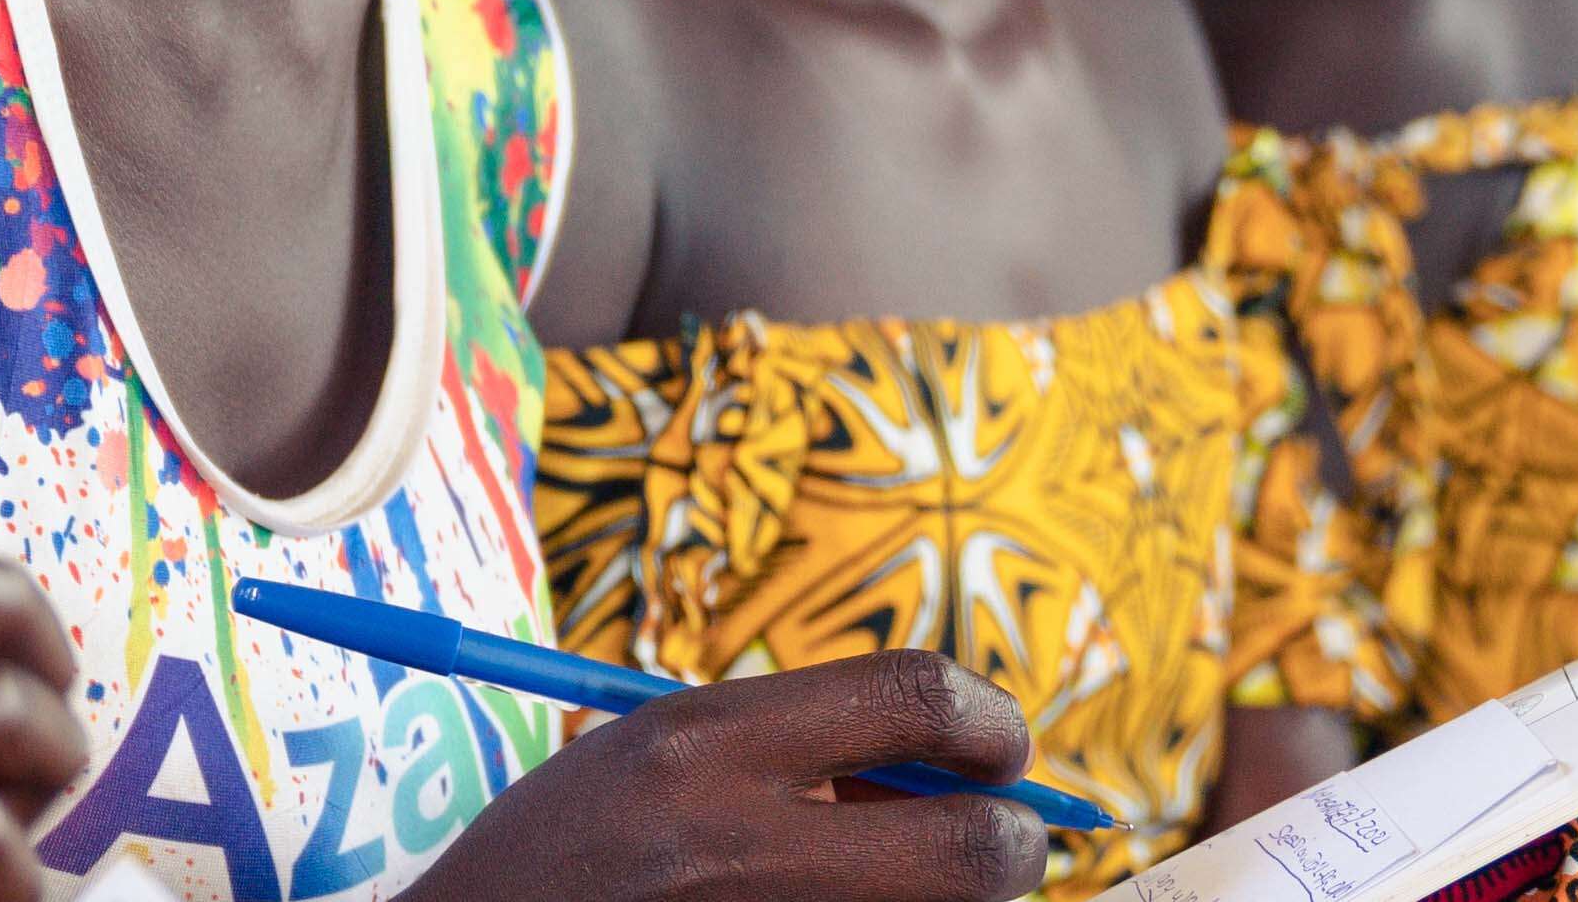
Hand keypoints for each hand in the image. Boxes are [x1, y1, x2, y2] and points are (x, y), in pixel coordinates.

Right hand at [420, 647, 1048, 901]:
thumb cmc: (566, 855)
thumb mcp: (658, 751)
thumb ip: (799, 743)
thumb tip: (963, 765)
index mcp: (702, 746)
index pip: (915, 696)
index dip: (990, 719)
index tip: (999, 746)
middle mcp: (735, 844)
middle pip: (978, 850)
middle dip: (1010, 841)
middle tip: (994, 837)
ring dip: (942, 899)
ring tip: (870, 878)